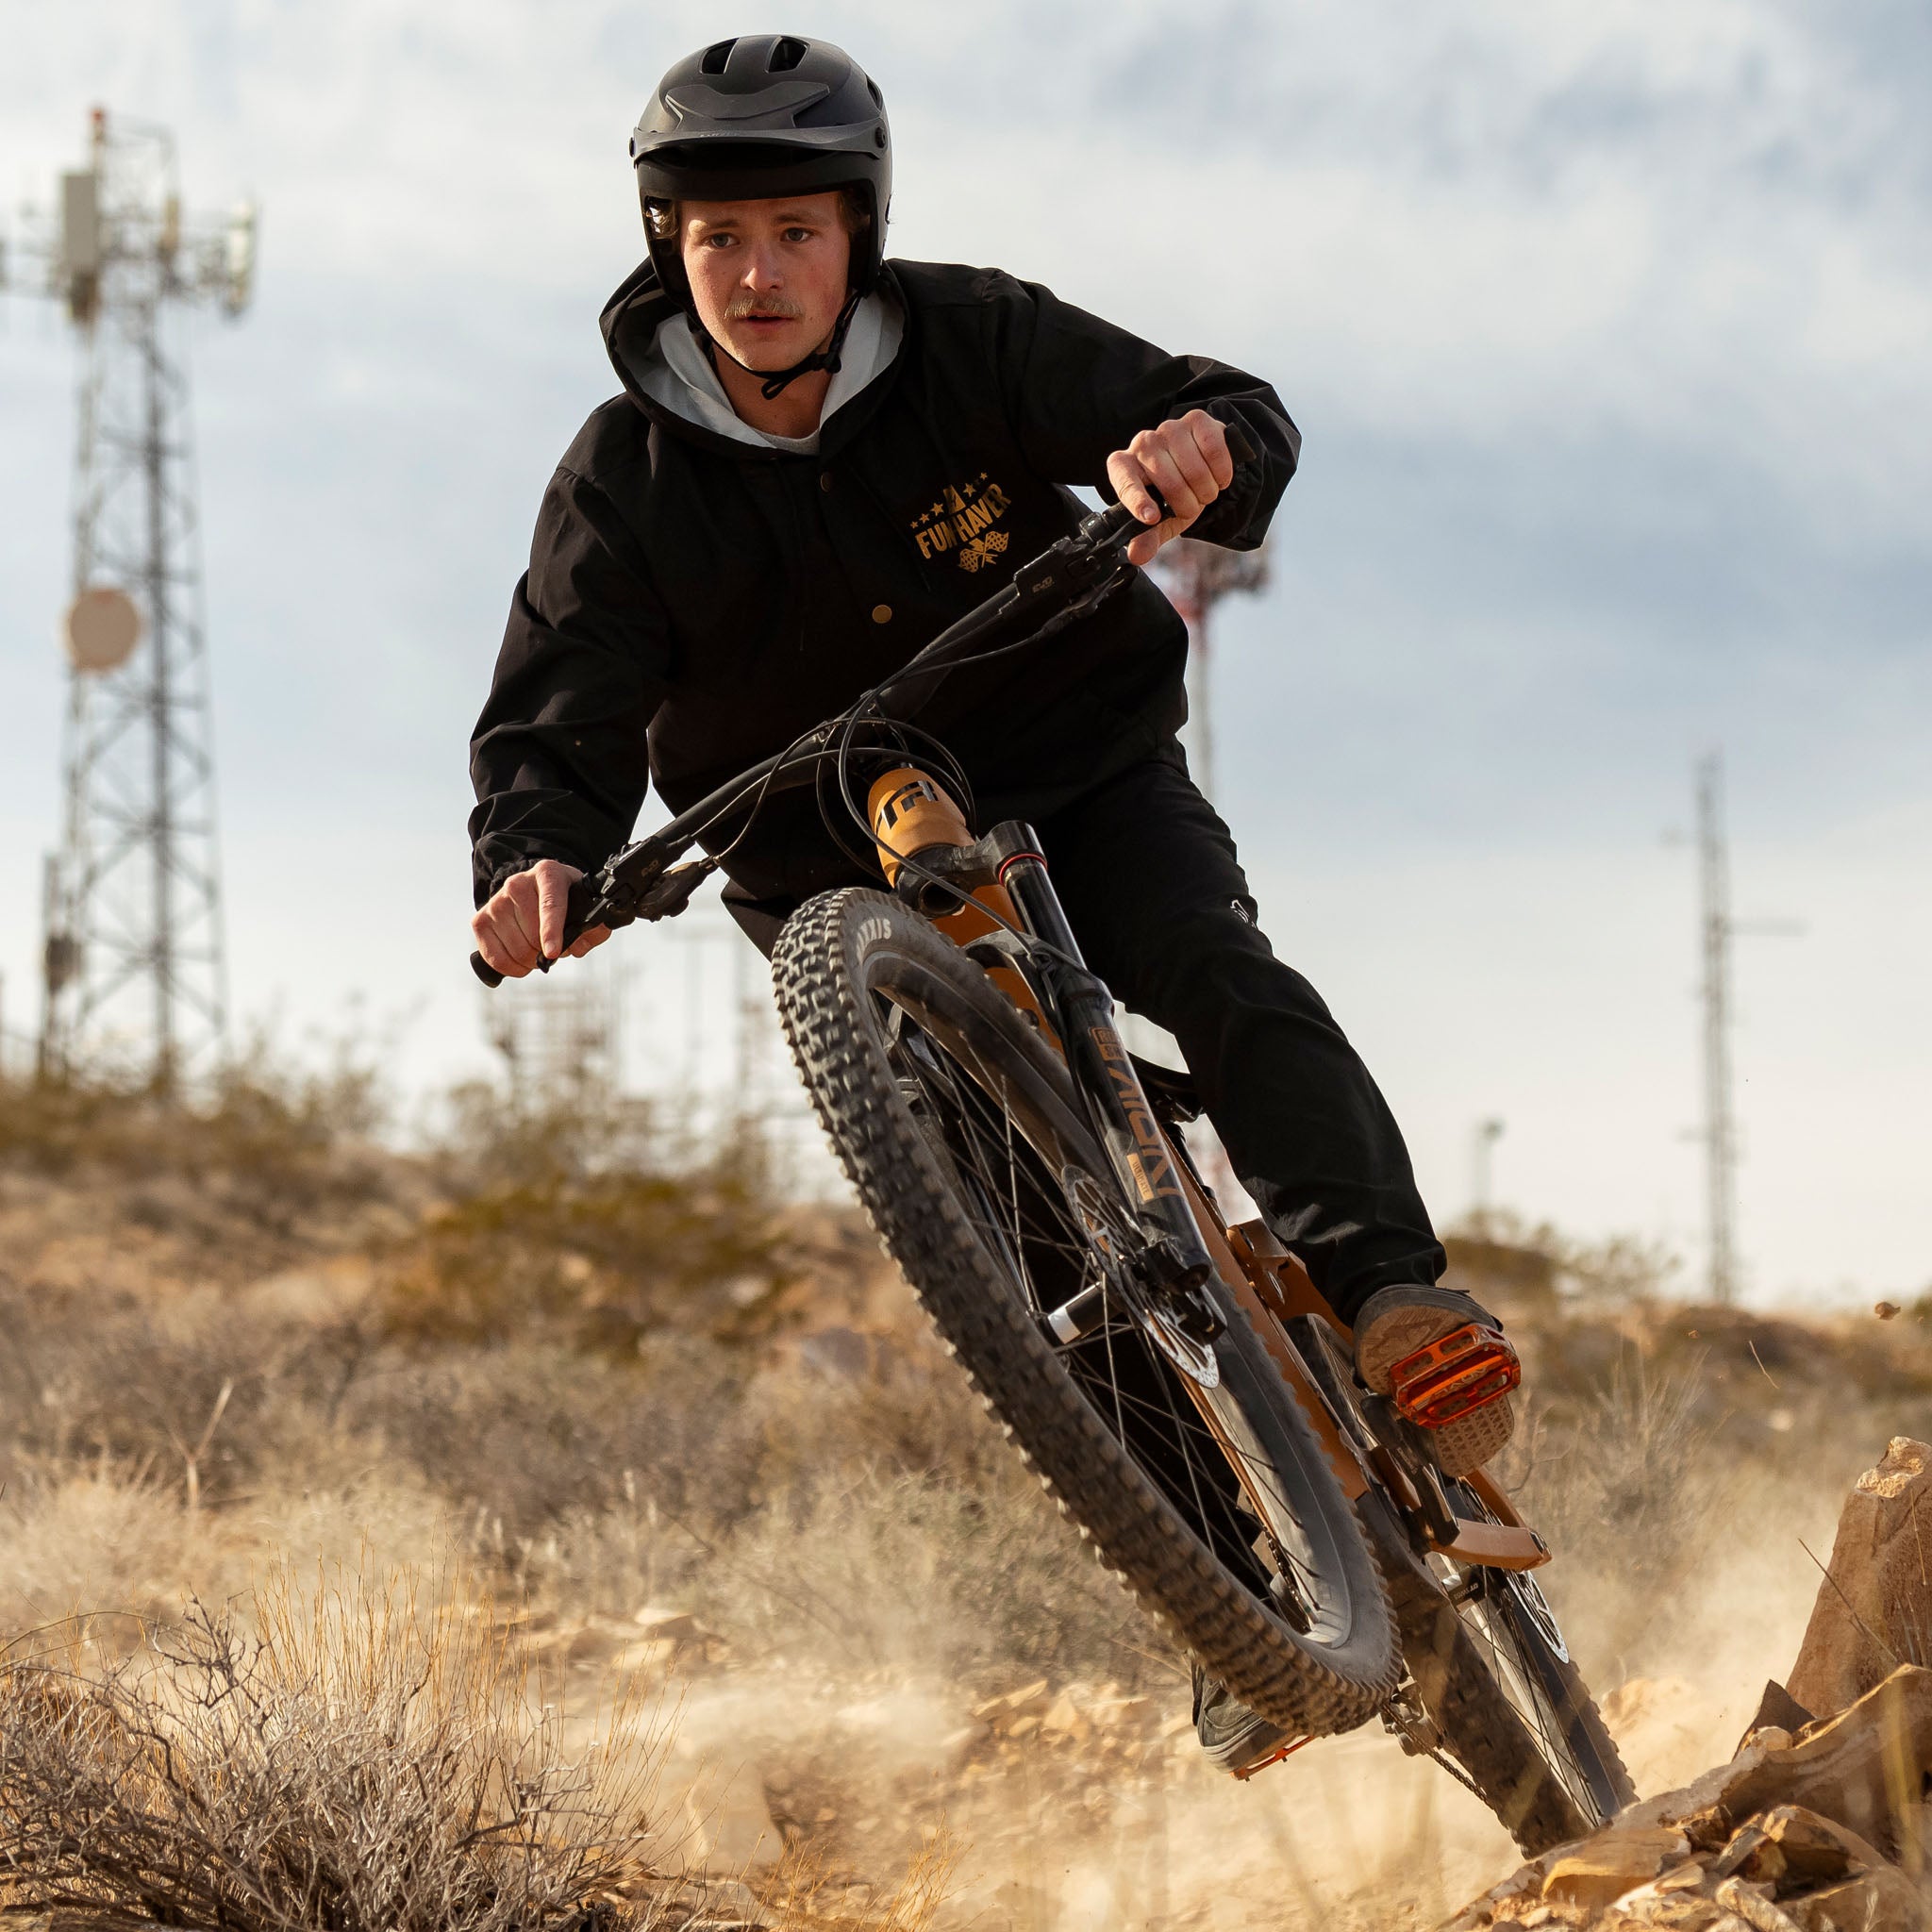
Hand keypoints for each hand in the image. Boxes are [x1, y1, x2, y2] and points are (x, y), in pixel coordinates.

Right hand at [470, 858, 609, 978]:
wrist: (535, 890)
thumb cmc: (566, 901)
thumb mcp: (587, 907)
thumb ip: (594, 929)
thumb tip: (576, 947)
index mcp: (548, 874)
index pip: (549, 905)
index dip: (551, 931)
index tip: (553, 952)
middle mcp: (518, 884)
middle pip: (533, 935)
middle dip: (548, 952)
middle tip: (554, 948)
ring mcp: (496, 902)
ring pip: (517, 950)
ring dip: (532, 960)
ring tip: (538, 949)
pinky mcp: (480, 920)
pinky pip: (496, 958)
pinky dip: (513, 968)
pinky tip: (522, 960)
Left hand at [1105, 409, 1234, 566]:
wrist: (1199, 466)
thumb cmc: (1173, 494)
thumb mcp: (1160, 521)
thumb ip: (1148, 538)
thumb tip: (1137, 556)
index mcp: (1124, 466)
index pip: (1125, 481)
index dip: (1138, 500)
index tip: (1152, 517)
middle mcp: (1142, 443)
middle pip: (1169, 481)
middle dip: (1187, 503)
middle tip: (1193, 505)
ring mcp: (1169, 428)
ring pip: (1194, 468)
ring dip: (1206, 489)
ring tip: (1205, 491)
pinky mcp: (1196, 420)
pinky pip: (1213, 449)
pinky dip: (1222, 470)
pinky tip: (1219, 476)